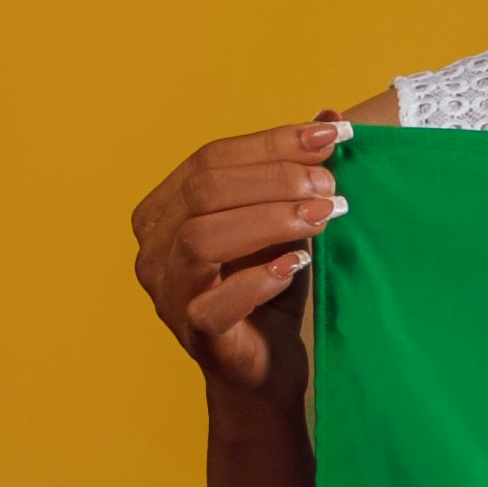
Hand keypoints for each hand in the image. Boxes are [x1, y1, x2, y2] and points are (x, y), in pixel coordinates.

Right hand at [131, 118, 351, 401]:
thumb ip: (295, 172)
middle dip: (274, 179)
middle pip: (203, 192)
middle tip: (331, 184)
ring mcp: (167, 293)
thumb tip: (330, 117)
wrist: (266, 369)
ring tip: (323, 215)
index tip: (333, 137)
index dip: (272, 143)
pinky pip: (214, 303)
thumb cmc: (270, 290)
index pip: (210, 158)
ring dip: (269, 220)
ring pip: (201, 239)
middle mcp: (154, 248)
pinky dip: (257, 280)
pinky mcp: (194, 335)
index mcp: (165, 209)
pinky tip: (295, 265)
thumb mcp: (283, 223)